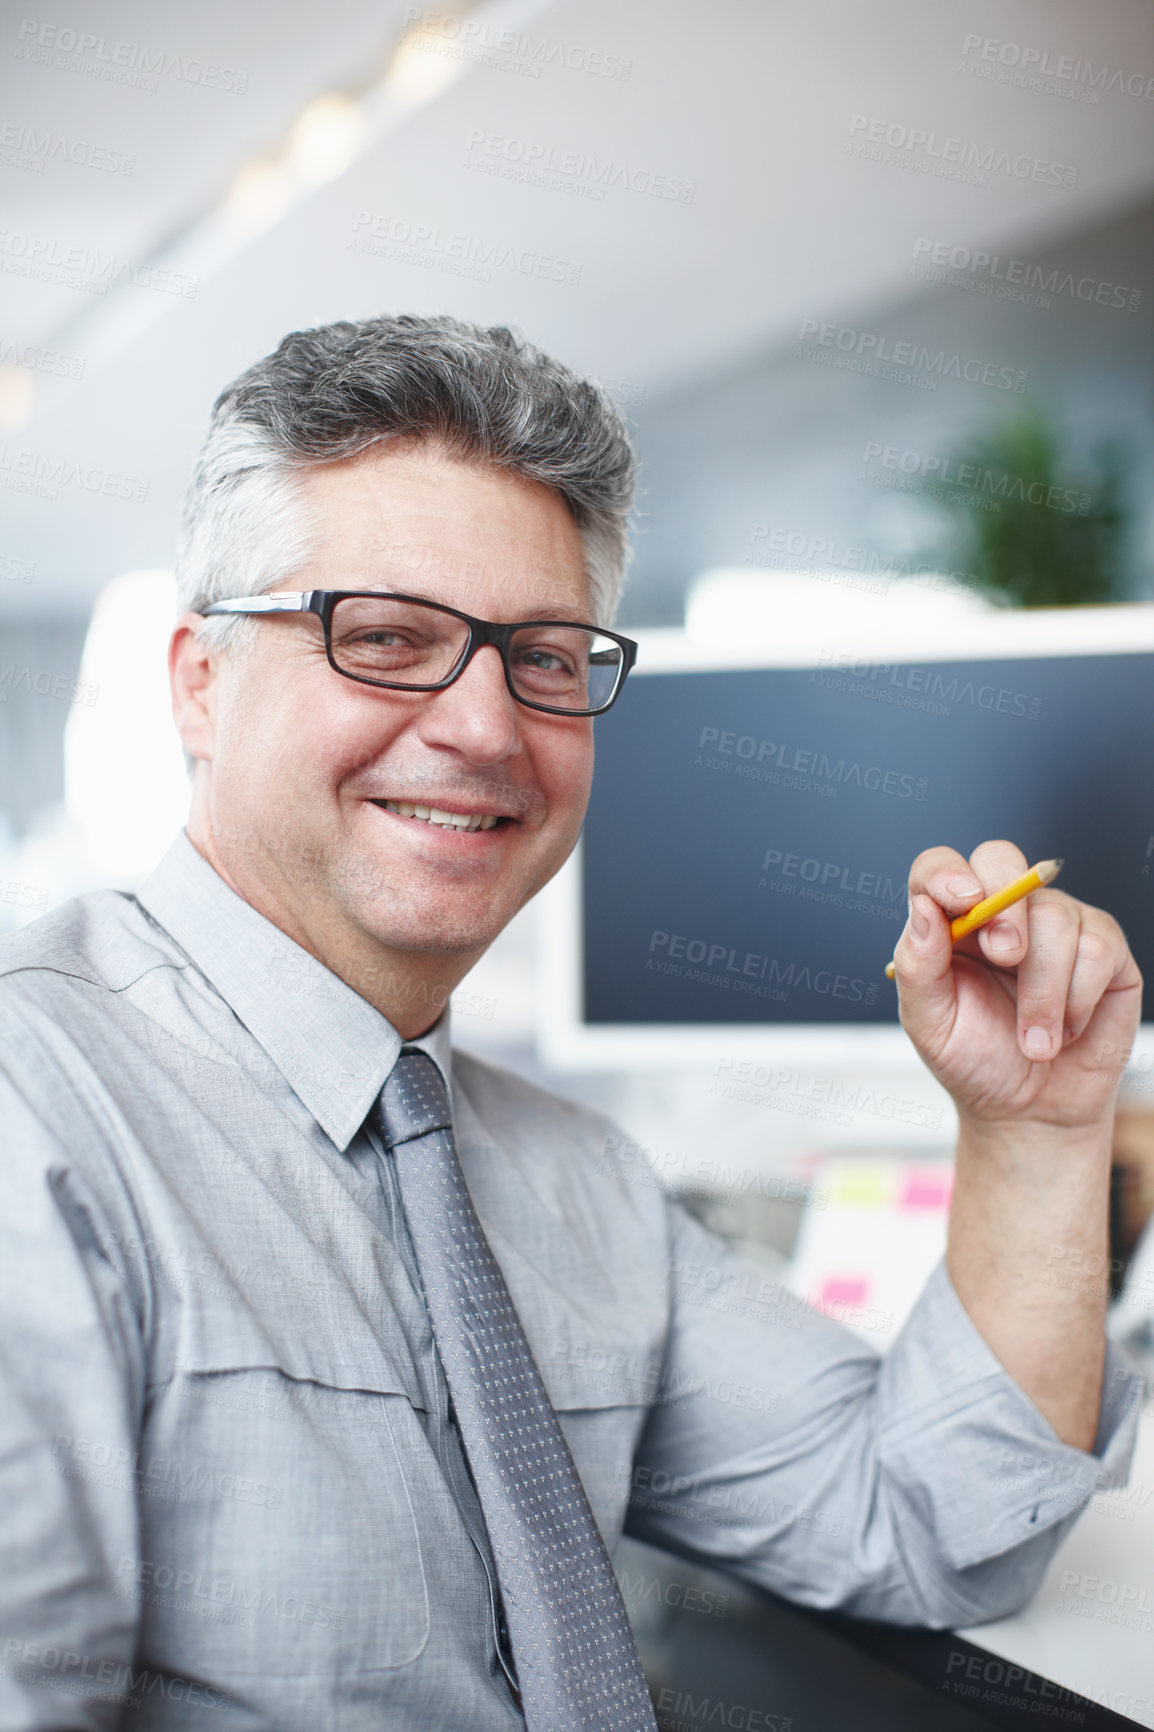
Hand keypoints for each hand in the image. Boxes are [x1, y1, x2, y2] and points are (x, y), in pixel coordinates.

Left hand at [892, 840, 1141, 1130]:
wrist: (1030, 1111)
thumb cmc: (975, 1061)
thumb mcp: (930, 1023)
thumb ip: (918, 967)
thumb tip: (923, 908)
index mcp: (949, 922)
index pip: (938, 868)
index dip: (947, 873)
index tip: (961, 901)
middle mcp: (1002, 912)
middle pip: (1001, 860)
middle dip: (1005, 908)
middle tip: (1005, 958)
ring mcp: (1055, 924)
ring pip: (1054, 916)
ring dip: (1043, 989)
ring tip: (1035, 1042)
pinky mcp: (1103, 949)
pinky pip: (1097, 947)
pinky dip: (1077, 998)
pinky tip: (1065, 1030)